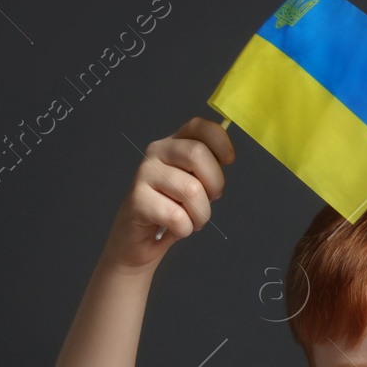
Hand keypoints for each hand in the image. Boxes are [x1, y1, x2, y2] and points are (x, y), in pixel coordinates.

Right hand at [104, 116, 234, 271]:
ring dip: (201, 215)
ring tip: (192, 220)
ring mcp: (144, 173)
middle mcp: (157, 152)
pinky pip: (177, 216)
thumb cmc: (171, 209)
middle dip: (215, 184)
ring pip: (191, 190)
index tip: (229, 160)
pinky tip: (175, 228)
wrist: (138, 239)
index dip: (220, 141)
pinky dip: (185, 229)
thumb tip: (226, 157)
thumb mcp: (194, 183)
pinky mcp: (137, 199)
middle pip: (197, 154)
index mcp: (174, 143)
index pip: (199, 126)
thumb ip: (207, 167)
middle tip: (210, 200)